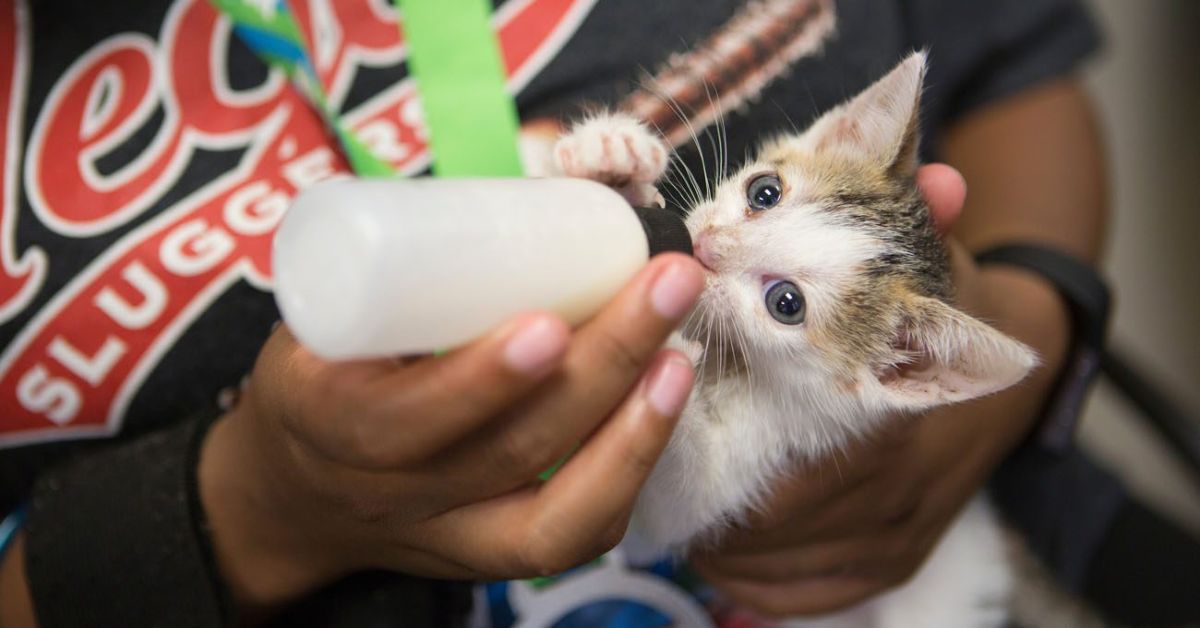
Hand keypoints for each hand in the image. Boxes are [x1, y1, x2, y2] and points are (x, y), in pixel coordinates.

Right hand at [199, 254, 704, 616]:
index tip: (550, 323)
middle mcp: (389, 492)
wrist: (299, 488)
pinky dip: (630, 470)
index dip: (480, 380)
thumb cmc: (328, 366)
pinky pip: (575, 535)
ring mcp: (447, 535)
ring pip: (554, 513)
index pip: (400, 418)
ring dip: (633, 430)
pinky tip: (666, 401)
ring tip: (680, 352)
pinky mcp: (493, 556)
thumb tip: (552, 145)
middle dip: (601, 366)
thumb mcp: (328, 304)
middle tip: (665, 284)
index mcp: (327, 418)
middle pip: (507, 451)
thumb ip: (414, 248)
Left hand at [690, 165, 1072, 617]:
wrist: (1010, 385)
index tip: (658, 429)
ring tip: (660, 507)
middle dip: (700, 499)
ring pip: (780, 566)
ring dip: (716, 542)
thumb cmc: (940, 316)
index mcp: (897, 415)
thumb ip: (914, 223)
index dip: (714, 450)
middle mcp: (896, 488)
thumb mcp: (928, 262)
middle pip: (772, 518)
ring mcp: (895, 536)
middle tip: (637, 472)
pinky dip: (754, 583)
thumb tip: (939, 179)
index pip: (790, 454)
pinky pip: (806, 596)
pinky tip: (717, 554)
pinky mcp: (892, 565)